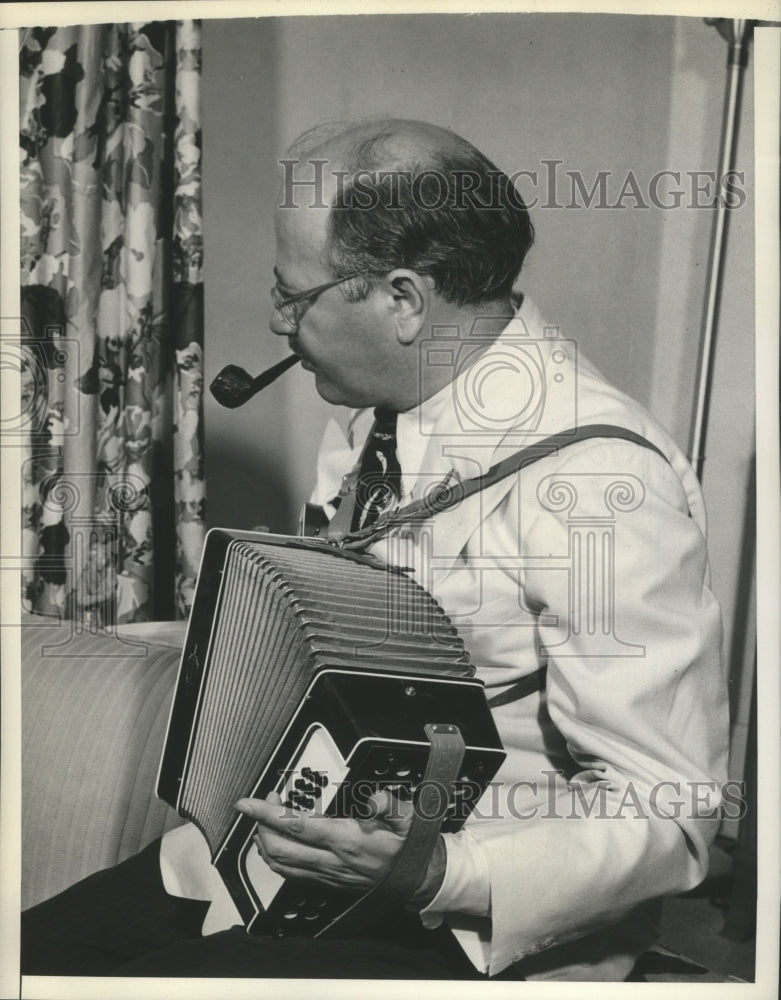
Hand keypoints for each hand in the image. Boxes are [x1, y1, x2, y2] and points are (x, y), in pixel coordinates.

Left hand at [235, 789, 445, 904]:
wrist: (418, 879)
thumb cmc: (409, 846)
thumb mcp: (407, 819)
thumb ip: (389, 805)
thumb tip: (374, 798)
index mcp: (346, 840)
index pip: (295, 825)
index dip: (267, 814)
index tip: (247, 803)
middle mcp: (331, 860)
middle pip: (278, 847)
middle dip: (261, 825)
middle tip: (265, 802)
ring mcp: (326, 875)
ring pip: (280, 864)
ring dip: (265, 842)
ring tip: (265, 821)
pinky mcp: (327, 882)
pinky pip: (291, 874)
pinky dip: (276, 858)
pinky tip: (277, 843)